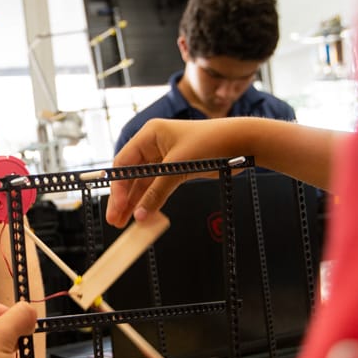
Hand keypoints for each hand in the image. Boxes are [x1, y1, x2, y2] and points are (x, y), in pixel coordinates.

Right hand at [107, 118, 229, 227]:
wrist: (242, 141)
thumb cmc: (211, 143)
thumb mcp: (179, 167)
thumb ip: (157, 192)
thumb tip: (140, 215)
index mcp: (149, 134)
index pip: (124, 163)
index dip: (118, 187)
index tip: (116, 207)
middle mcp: (153, 144)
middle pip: (131, 175)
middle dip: (123, 199)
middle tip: (115, 220)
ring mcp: (164, 157)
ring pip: (143, 184)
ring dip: (135, 202)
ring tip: (125, 223)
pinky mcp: (176, 168)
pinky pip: (157, 186)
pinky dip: (151, 200)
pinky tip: (144, 214)